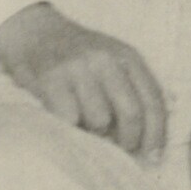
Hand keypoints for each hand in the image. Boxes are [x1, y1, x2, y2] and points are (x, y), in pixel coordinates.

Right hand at [0, 1, 169, 159]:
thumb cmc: (77, 57)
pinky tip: (64, 120)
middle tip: (121, 150)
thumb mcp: (112, 62)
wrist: (34, 32)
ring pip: (100, 120)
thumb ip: (131, 90)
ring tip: (84, 125)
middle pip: (131, 113)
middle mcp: (106, 59)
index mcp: (128, 56)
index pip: (153, 100)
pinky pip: (69, 119)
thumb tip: (148, 142)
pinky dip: (69, 128)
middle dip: (129, 140)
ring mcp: (78, 68)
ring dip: (94, 133)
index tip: (153, 157)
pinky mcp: (51, 78)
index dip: (156, 134)